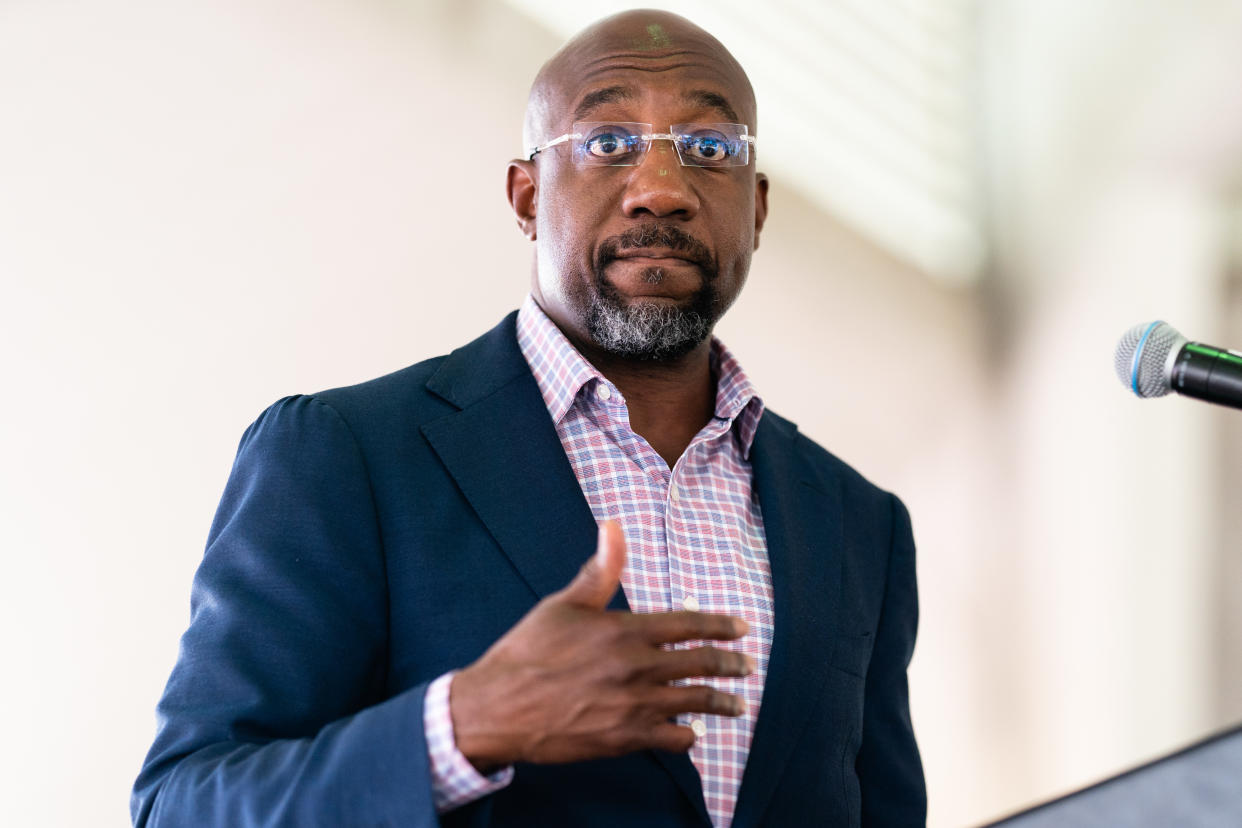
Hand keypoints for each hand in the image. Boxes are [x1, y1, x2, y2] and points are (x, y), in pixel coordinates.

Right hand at [450, 521, 753, 771]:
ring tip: (736, 704)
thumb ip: (600, 569)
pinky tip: (692, 734)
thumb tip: (613, 525)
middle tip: (746, 666)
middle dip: (730, 664)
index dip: (720, 626)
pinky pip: (672, 740)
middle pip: (701, 664)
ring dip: (721, 702)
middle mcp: (637, 668)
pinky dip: (688, 737)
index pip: (689, 624)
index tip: (742, 629)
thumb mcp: (563, 604)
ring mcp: (634, 706)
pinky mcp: (624, 739)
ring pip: (695, 703)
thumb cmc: (527, 652)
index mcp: (625, 630)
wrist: (498, 709)